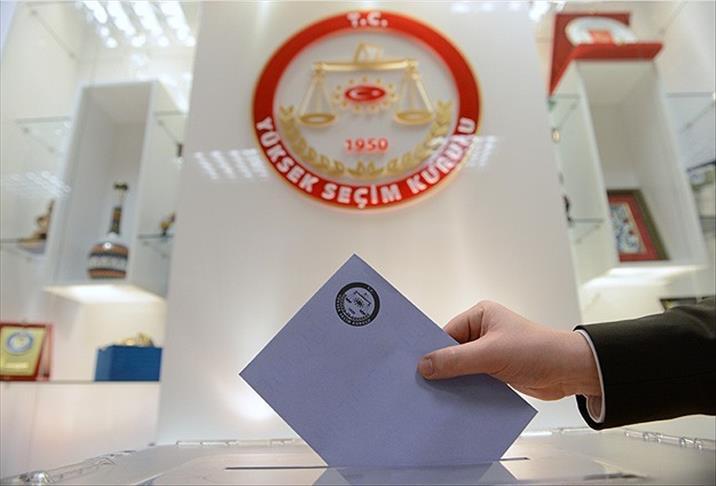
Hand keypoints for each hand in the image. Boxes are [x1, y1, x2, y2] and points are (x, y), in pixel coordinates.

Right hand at [417, 301, 600, 400]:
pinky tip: (457, 401)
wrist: (571, 371)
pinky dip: (467, 390)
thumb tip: (425, 365)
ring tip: (439, 396)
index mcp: (481, 316)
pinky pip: (474, 380)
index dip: (432, 351)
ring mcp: (490, 352)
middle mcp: (484, 331)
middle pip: (452, 352)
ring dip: (456, 381)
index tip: (416, 367)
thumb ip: (456, 360)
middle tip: (424, 385)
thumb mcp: (491, 354)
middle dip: (443, 368)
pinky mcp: (497, 371)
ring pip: (462, 368)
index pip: (446, 333)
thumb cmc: (538, 351)